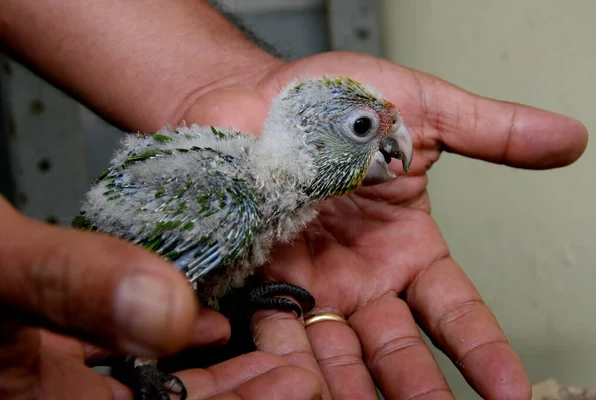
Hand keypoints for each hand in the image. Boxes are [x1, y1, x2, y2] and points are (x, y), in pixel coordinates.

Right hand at [0, 193, 319, 398]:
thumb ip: (61, 282)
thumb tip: (169, 311)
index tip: (292, 386)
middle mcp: (50, 397)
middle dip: (242, 398)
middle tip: (301, 368)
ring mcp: (55, 378)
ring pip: (154, 393)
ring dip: (221, 377)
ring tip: (276, 348)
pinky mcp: (57, 349)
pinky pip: (128, 362)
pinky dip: (176, 348)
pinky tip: (213, 328)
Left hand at [181, 51, 587, 399]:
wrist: (260, 95)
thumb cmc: (336, 99)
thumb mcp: (422, 109)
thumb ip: (488, 132)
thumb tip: (567, 137)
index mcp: (407, 247)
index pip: (455, 311)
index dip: (482, 350)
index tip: (508, 390)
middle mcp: (362, 277)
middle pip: (396, 349)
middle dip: (416, 388)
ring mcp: (313, 284)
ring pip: (338, 353)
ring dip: (351, 389)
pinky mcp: (263, 280)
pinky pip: (277, 329)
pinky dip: (286, 360)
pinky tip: (299, 386)